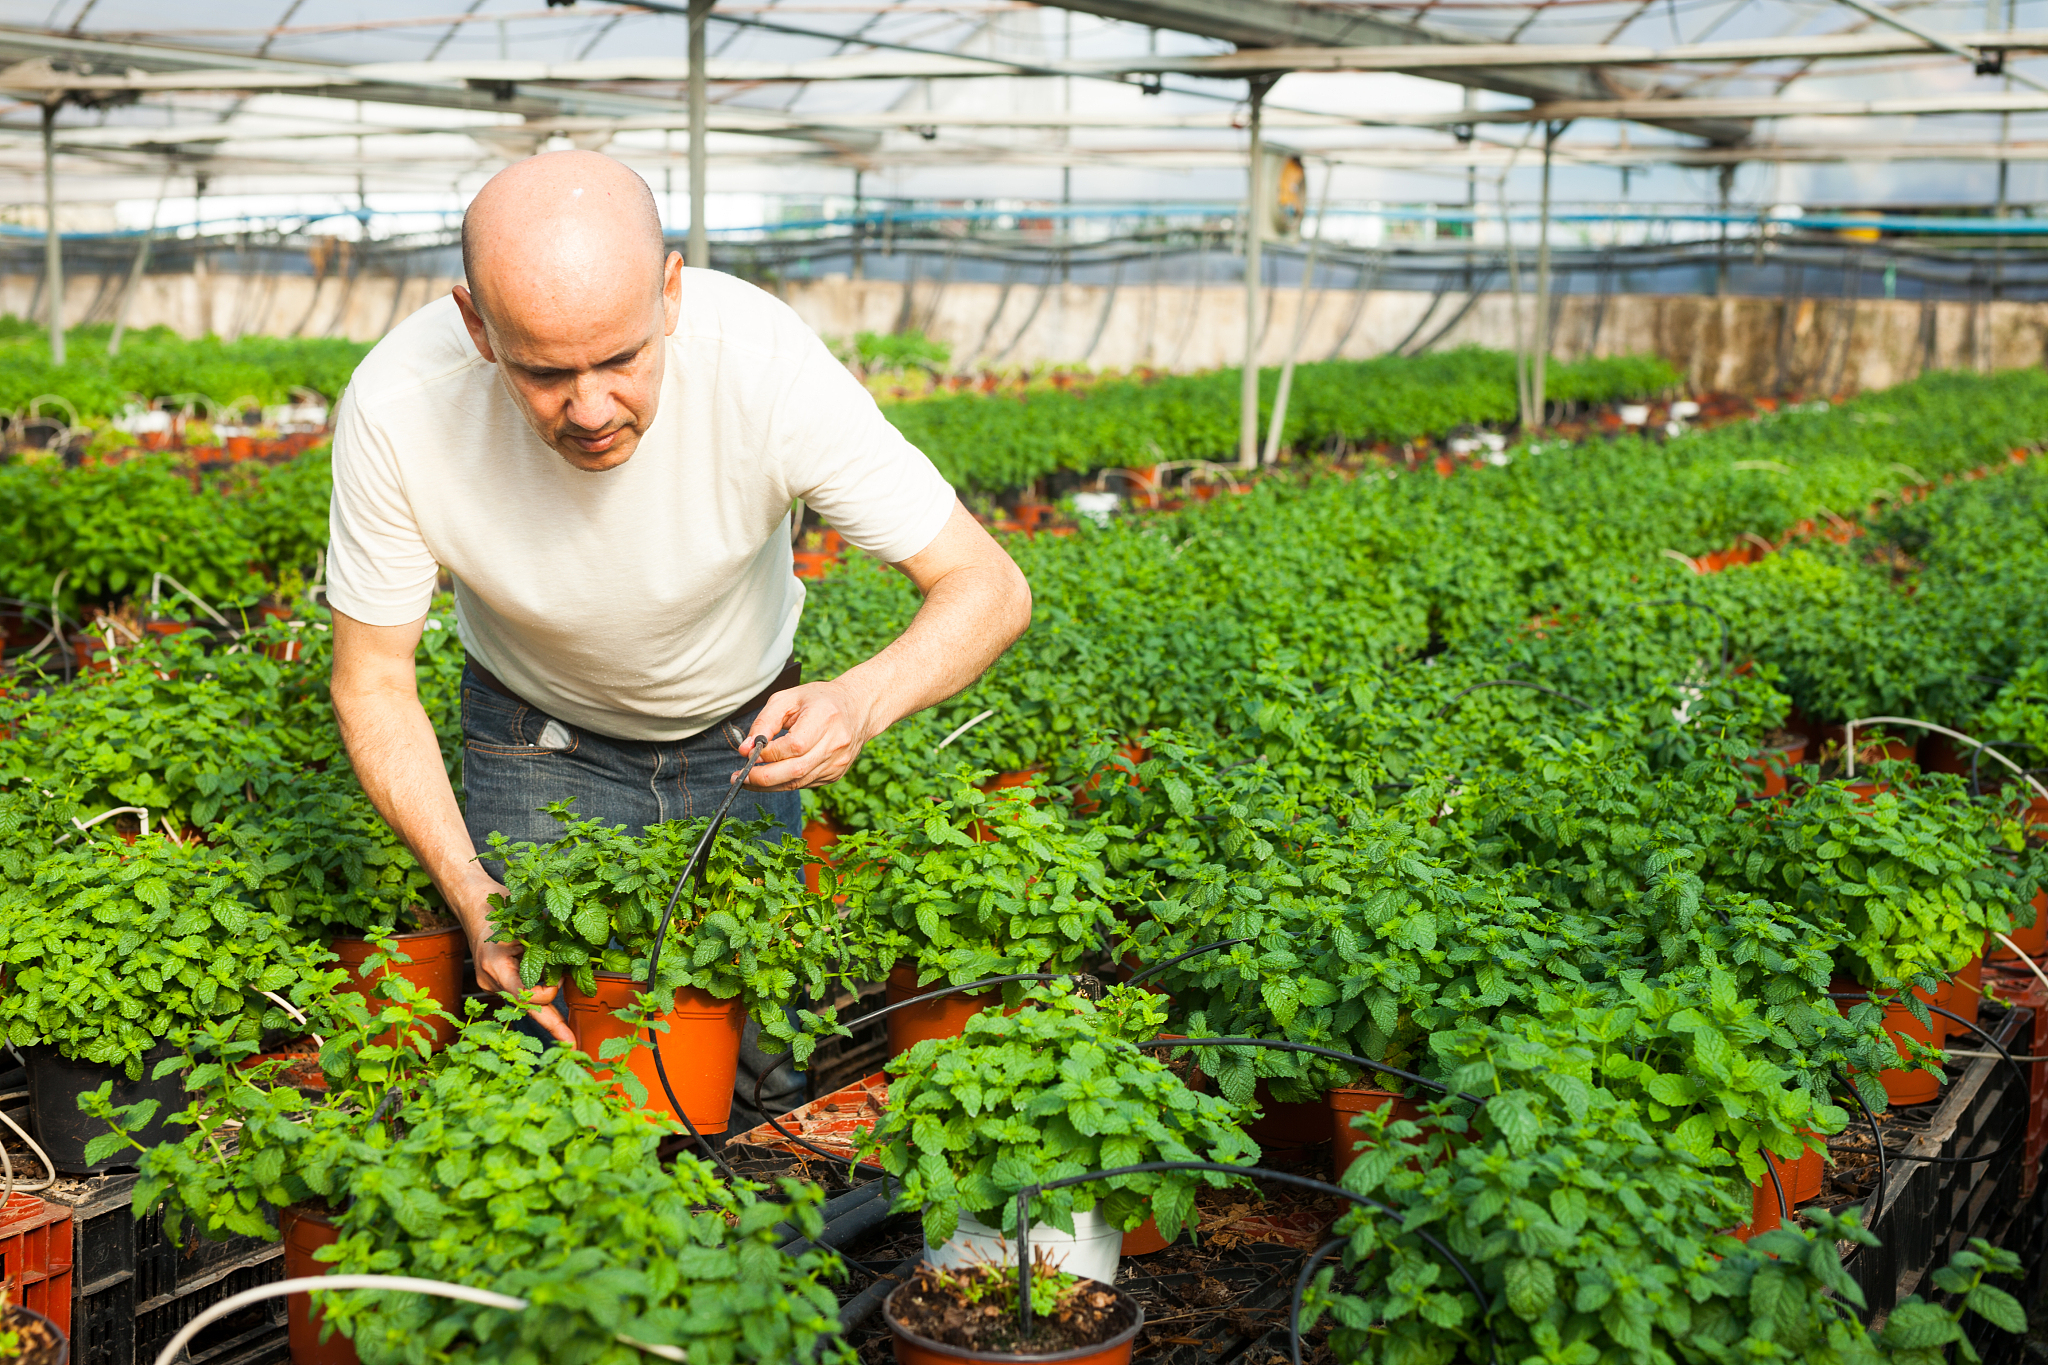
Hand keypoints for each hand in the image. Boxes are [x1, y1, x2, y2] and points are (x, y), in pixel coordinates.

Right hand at [458, 875, 574, 1044]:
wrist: (473, 902)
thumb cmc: (501, 905)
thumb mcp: (528, 919)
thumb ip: (549, 941)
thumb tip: (577, 955)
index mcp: (497, 966)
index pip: (527, 995)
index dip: (549, 991)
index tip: (561, 976)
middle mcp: (491, 980)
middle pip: (527, 1008)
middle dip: (553, 1026)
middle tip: (573, 1045)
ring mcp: (491, 983)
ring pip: (525, 1000)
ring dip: (546, 1000)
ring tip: (563, 1004)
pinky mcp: (494, 982)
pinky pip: (519, 991)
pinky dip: (536, 988)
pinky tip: (547, 978)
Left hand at [742, 678, 876, 790]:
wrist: (857, 708)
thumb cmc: (819, 700)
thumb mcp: (788, 699)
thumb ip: (764, 722)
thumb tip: (745, 749)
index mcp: (825, 717)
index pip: (793, 746)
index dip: (767, 754)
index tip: (748, 753)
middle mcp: (836, 743)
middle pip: (796, 770)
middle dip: (763, 777)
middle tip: (740, 776)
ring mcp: (838, 762)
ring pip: (798, 782)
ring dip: (769, 785)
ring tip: (749, 780)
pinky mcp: (836, 774)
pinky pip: (805, 784)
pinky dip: (784, 783)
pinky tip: (771, 777)